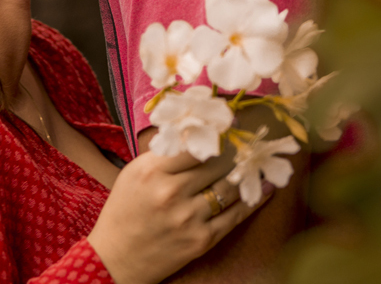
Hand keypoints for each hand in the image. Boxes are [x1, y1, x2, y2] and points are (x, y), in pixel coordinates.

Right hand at [86, 149, 273, 283]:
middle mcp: (172, 192)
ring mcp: (188, 218)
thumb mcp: (134, 173)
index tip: (233, 122)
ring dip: (248, 172)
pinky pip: (234, 216)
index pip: (194, 145)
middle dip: (237, 149)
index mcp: (153, 171)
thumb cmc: (123, 211)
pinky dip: (253, 201)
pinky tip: (265, 189)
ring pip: (229, 187)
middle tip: (253, 138)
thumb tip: (195, 131)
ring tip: (261, 159)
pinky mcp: (201, 240)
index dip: (218, 132)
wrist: (115, 259)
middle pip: (216, 163)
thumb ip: (164, 154)